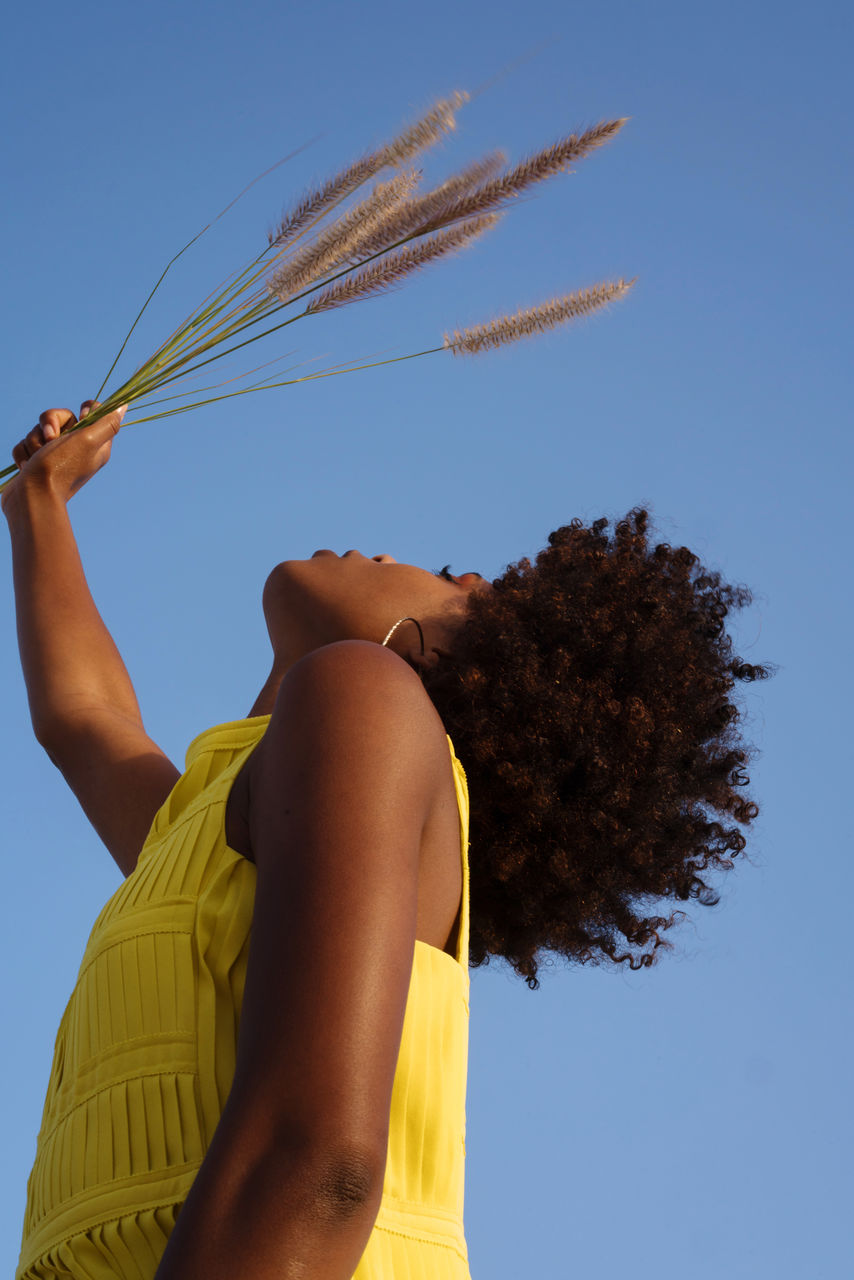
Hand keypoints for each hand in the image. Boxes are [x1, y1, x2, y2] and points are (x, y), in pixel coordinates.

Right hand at [2, 400, 126, 514]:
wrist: (32, 498)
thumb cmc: (61, 468)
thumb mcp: (89, 441)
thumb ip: (107, 422)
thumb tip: (123, 405)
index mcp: (95, 443)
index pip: (93, 412)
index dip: (84, 410)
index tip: (79, 419)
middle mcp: (76, 448)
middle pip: (59, 417)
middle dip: (48, 425)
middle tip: (50, 440)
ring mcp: (55, 455)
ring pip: (39, 430)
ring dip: (34, 442)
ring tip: (38, 459)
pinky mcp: (36, 462)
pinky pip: (25, 444)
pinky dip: (23, 453)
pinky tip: (27, 466)